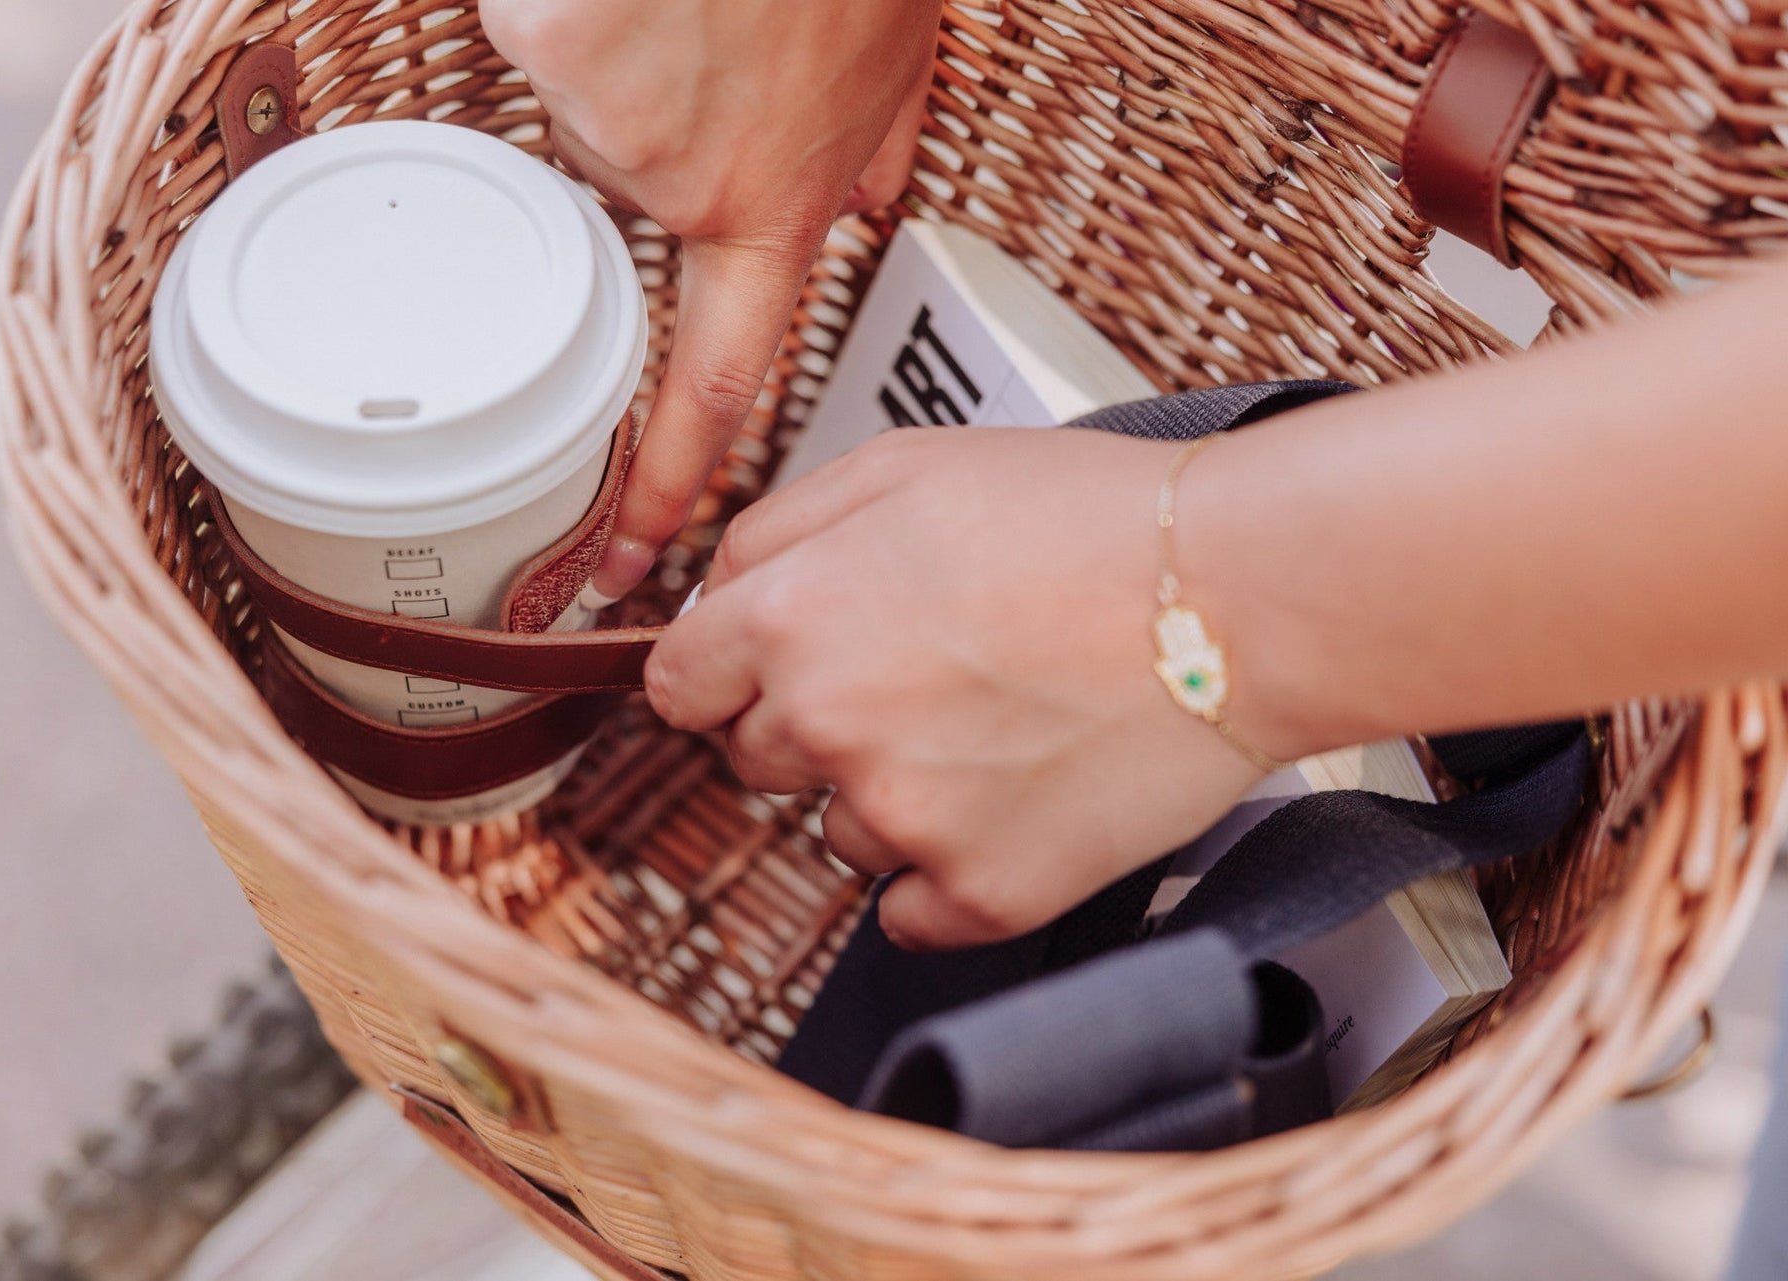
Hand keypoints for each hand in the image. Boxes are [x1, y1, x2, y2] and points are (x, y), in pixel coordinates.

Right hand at [480, 0, 941, 601]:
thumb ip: (875, 140)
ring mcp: (611, 113)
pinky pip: (531, 26)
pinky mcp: (548, 42)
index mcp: (773, 200)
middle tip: (701, 33)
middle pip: (621, 184)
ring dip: (614, 43)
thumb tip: (872, 199)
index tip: (632, 562)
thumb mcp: (901, 54)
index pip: (719, 381)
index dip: (669, 483)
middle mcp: (686, 183)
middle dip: (649, 116)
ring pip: (578, 98)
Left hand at [644, 428, 1271, 950]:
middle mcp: (826, 727)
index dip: (723, 671)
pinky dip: (949, 868)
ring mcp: (902, 820)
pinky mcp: (981, 892)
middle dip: (815, 720)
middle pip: (756, 757)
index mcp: (791, 618)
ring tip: (994, 724)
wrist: (1237, 597)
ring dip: (889, 792)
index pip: (678, 685)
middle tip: (923, 673)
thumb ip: (776, 528)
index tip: (763, 671)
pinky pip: (910, 911)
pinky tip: (1013, 799)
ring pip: (839, 832)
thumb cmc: (1088, 520)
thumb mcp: (906, 464)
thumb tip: (709, 595)